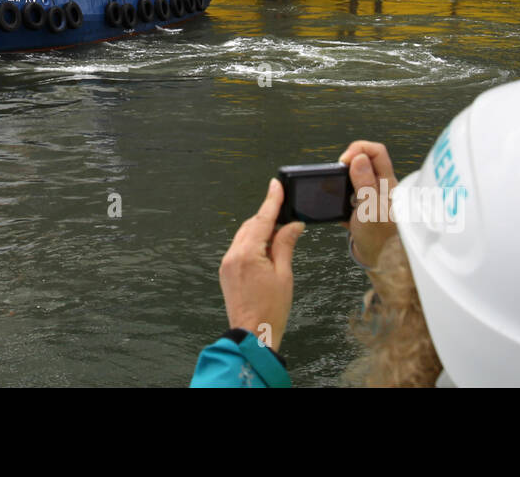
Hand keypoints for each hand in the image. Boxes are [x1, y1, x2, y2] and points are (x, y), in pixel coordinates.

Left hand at [218, 178, 304, 350]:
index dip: (271, 200)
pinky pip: (240, 248)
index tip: (276, 184)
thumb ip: (285, 245)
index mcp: (248, 253)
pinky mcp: (226, 271)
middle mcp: (233, 254)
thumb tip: (293, 225)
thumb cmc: (271, 310)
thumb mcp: (284, 275)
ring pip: (244, 236)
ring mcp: (227, 263)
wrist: (252, 335)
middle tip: (287, 215)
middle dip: (268, 218)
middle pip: (251, 226)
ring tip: (281, 235)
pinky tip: (266, 250)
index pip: (262, 219)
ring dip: (261, 231)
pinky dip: (253, 244)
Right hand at [338, 140, 399, 269]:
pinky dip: (341, 196)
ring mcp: (372, 196)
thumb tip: (358, 158)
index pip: (376, 152)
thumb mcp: (370, 209)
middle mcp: (381, 186)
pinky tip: (339, 207)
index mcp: (387, 183)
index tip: (343, 161)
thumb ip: (365, 183)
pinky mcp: (363, 206)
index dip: (358, 150)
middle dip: (347, 164)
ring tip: (337, 192)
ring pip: (355, 177)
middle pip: (364, 161)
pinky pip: (349, 193)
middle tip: (337, 175)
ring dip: (343, 181)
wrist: (381, 263)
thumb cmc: (381, 240)